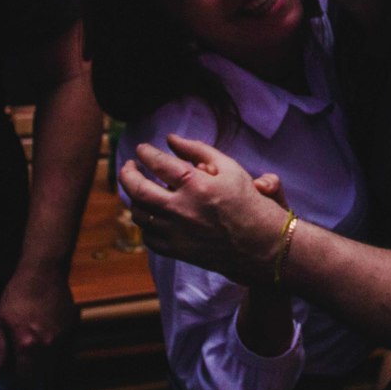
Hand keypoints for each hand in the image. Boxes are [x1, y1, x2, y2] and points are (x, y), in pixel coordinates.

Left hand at [0, 265, 77, 379]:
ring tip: (33, 343)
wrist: (43, 272)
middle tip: (22, 361)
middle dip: (31, 371)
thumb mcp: (0, 319)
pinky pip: (61, 345)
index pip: (26, 378)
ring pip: (52, 360)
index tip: (14, 377)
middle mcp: (47, 346)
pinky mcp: (71, 328)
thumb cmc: (17, 294)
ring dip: (42, 359)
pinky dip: (52, 344)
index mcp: (27, 345)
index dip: (19, 381)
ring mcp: (62, 337)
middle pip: (41, 373)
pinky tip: (44, 330)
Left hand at [120, 135, 289, 284]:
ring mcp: (177, 232)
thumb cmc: (249, 202)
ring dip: (134, 198)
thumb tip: (171, 139)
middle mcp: (182, 209)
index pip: (157, 163)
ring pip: (140, 213)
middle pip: (138, 189)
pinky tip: (151, 214)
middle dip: (127, 173)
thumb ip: (198, 150)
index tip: (142, 149)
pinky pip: (149, 237)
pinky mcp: (178, 251)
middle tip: (129, 166)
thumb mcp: (230, 168)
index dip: (145, 153)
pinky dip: (145, 223)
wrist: (263, 245)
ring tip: (138, 188)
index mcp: (195, 185)